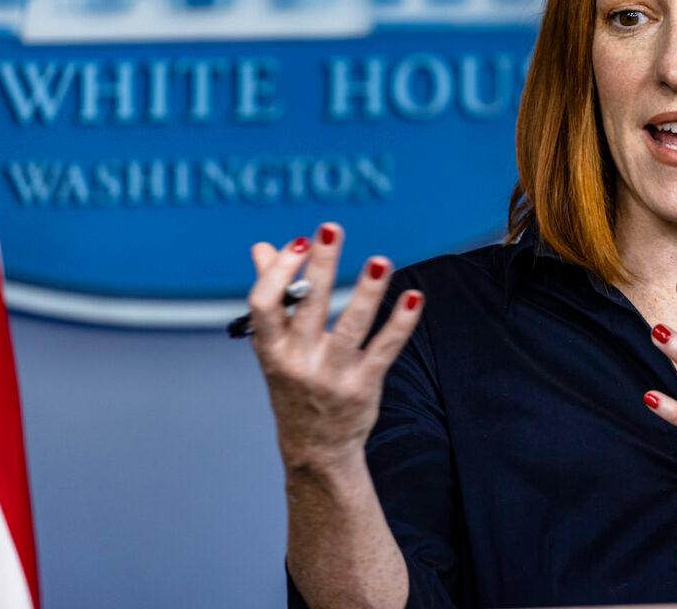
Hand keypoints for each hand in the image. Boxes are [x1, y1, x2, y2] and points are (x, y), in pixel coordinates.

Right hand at [247, 222, 423, 475]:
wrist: (315, 448)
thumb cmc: (294, 383)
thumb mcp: (275, 346)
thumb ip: (273, 296)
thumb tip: (263, 247)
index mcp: (271, 347)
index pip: (264, 304)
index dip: (279, 271)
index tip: (298, 242)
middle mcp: (298, 361)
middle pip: (309, 306)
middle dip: (321, 266)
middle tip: (331, 229)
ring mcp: (332, 375)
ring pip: (351, 327)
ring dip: (367, 293)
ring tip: (381, 261)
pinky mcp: (364, 385)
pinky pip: (385, 350)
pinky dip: (401, 323)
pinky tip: (414, 297)